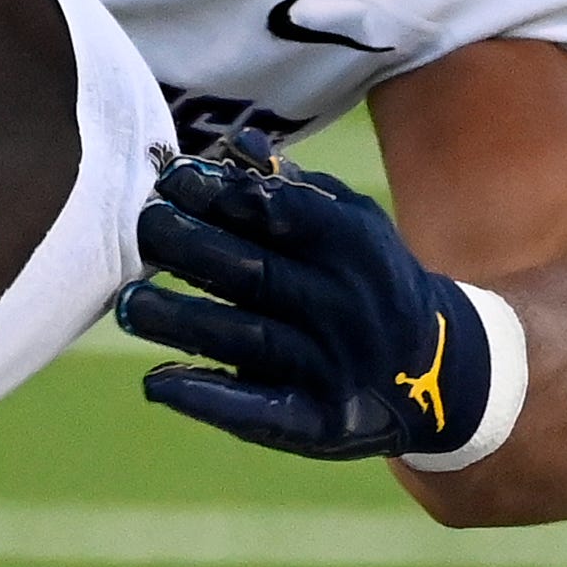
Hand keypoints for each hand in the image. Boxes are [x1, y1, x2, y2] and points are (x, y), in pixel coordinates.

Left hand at [117, 133, 525, 468]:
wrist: (439, 373)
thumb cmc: (369, 279)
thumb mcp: (351, 223)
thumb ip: (294, 188)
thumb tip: (236, 144)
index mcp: (352, 248)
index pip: (280, 213)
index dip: (220, 195)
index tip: (170, 179)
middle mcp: (343, 307)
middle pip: (254, 273)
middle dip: (191, 247)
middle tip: (140, 227)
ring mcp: (332, 367)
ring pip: (247, 339)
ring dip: (182, 321)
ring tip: (128, 304)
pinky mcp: (319, 422)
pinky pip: (261, 410)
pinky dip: (209, 397)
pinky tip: (158, 383)